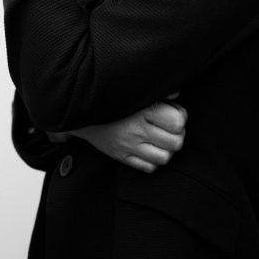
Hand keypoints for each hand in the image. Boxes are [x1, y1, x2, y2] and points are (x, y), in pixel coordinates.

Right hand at [47, 93, 187, 173]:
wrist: (79, 108)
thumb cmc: (111, 97)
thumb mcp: (134, 90)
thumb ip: (156, 91)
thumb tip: (176, 94)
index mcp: (141, 110)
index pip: (177, 121)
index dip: (179, 117)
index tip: (172, 111)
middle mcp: (136, 130)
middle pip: (175, 142)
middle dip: (176, 135)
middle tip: (168, 127)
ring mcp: (128, 146)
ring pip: (164, 158)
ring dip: (165, 149)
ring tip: (158, 139)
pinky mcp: (120, 156)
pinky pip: (148, 168)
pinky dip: (151, 160)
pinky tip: (146, 148)